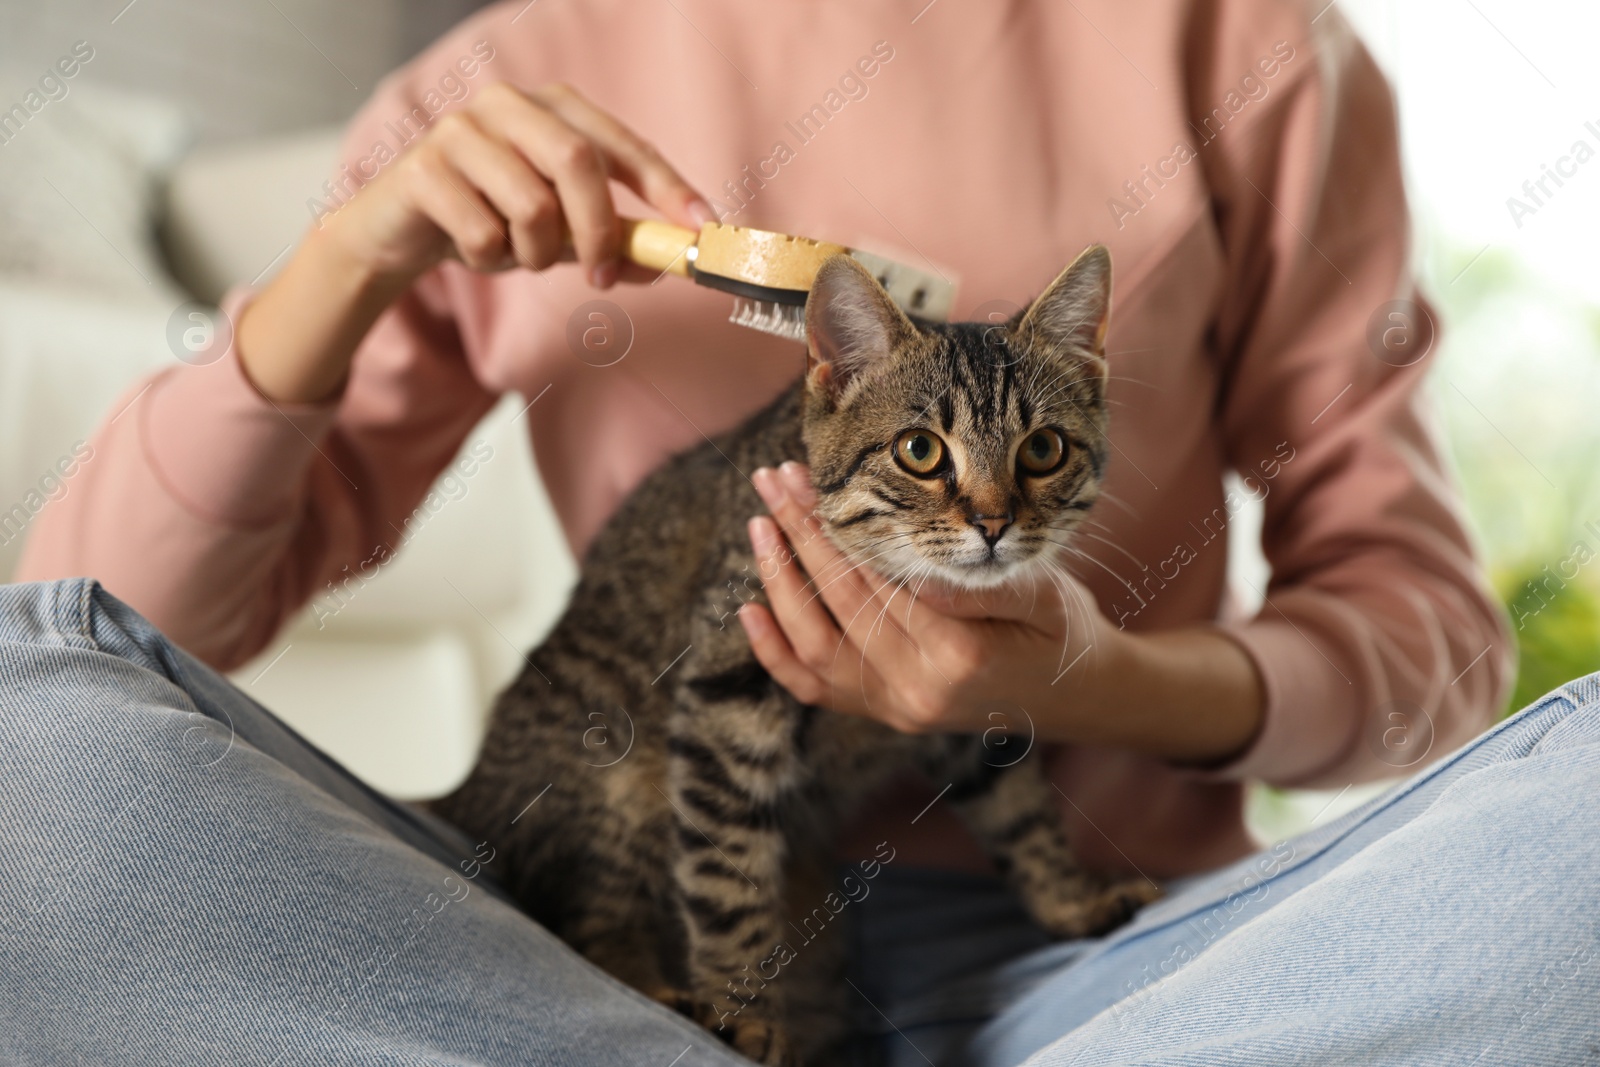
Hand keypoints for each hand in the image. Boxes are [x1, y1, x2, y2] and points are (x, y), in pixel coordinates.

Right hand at [238, 81, 713, 402]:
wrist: (399, 230)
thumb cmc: (491, 218)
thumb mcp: (562, 234)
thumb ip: (614, 244)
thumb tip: (669, 263)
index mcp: (554, 108)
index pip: (622, 144)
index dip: (666, 186)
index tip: (701, 229)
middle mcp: (509, 103)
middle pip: (577, 162)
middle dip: (599, 229)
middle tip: (603, 276)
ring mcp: (461, 129)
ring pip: (530, 204)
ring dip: (535, 253)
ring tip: (517, 255)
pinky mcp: (423, 167)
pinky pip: (482, 232)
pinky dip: (490, 259)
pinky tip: (473, 249)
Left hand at [738, 462, 1111, 736]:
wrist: (1076, 697)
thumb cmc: (1063, 630)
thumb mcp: (1044, 594)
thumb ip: (983, 587)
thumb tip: (919, 567)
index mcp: (959, 655)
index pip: (875, 581)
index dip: (833, 527)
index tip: (805, 479)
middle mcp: (916, 690)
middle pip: (838, 603)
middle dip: (798, 536)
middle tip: (773, 481)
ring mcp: (894, 709)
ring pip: (813, 646)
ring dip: (779, 581)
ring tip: (760, 524)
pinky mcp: (883, 715)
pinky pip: (814, 688)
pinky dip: (774, 651)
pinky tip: (747, 609)